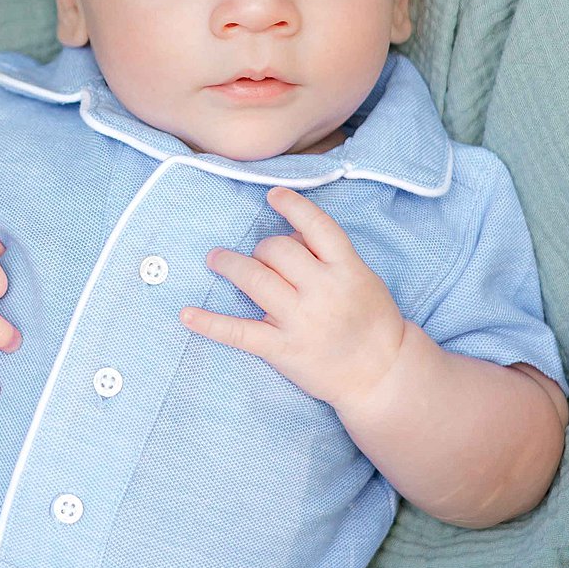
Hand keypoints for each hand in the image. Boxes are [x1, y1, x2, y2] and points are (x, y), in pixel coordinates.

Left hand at [180, 185, 407, 409]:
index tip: (272, 194)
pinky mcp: (283, 349)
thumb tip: (286, 236)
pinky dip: (209, 322)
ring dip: (229, 264)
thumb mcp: (362, 277)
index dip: (293, 206)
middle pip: (277, 250)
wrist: (382, 373)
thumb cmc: (371, 320)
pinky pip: (239, 332)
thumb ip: (328, 256)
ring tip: (216, 259)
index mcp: (347, 269)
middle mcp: (323, 291)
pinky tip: (186, 314)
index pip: (317, 227)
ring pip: (254, 278)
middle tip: (260, 257)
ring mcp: (301, 321)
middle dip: (263, 248)